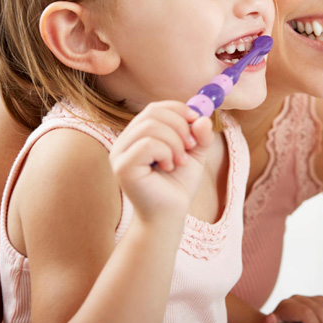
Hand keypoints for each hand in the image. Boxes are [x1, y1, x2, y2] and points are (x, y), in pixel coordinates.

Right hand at [109, 101, 214, 222]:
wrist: (170, 214)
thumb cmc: (178, 184)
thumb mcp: (195, 154)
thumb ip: (201, 135)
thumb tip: (202, 117)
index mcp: (139, 134)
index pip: (155, 108)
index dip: (178, 109)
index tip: (197, 120)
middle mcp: (125, 141)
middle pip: (152, 112)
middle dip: (180, 125)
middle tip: (191, 146)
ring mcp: (120, 153)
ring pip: (150, 126)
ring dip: (175, 141)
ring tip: (181, 160)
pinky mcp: (122, 167)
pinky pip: (147, 145)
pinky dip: (166, 152)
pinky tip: (169, 167)